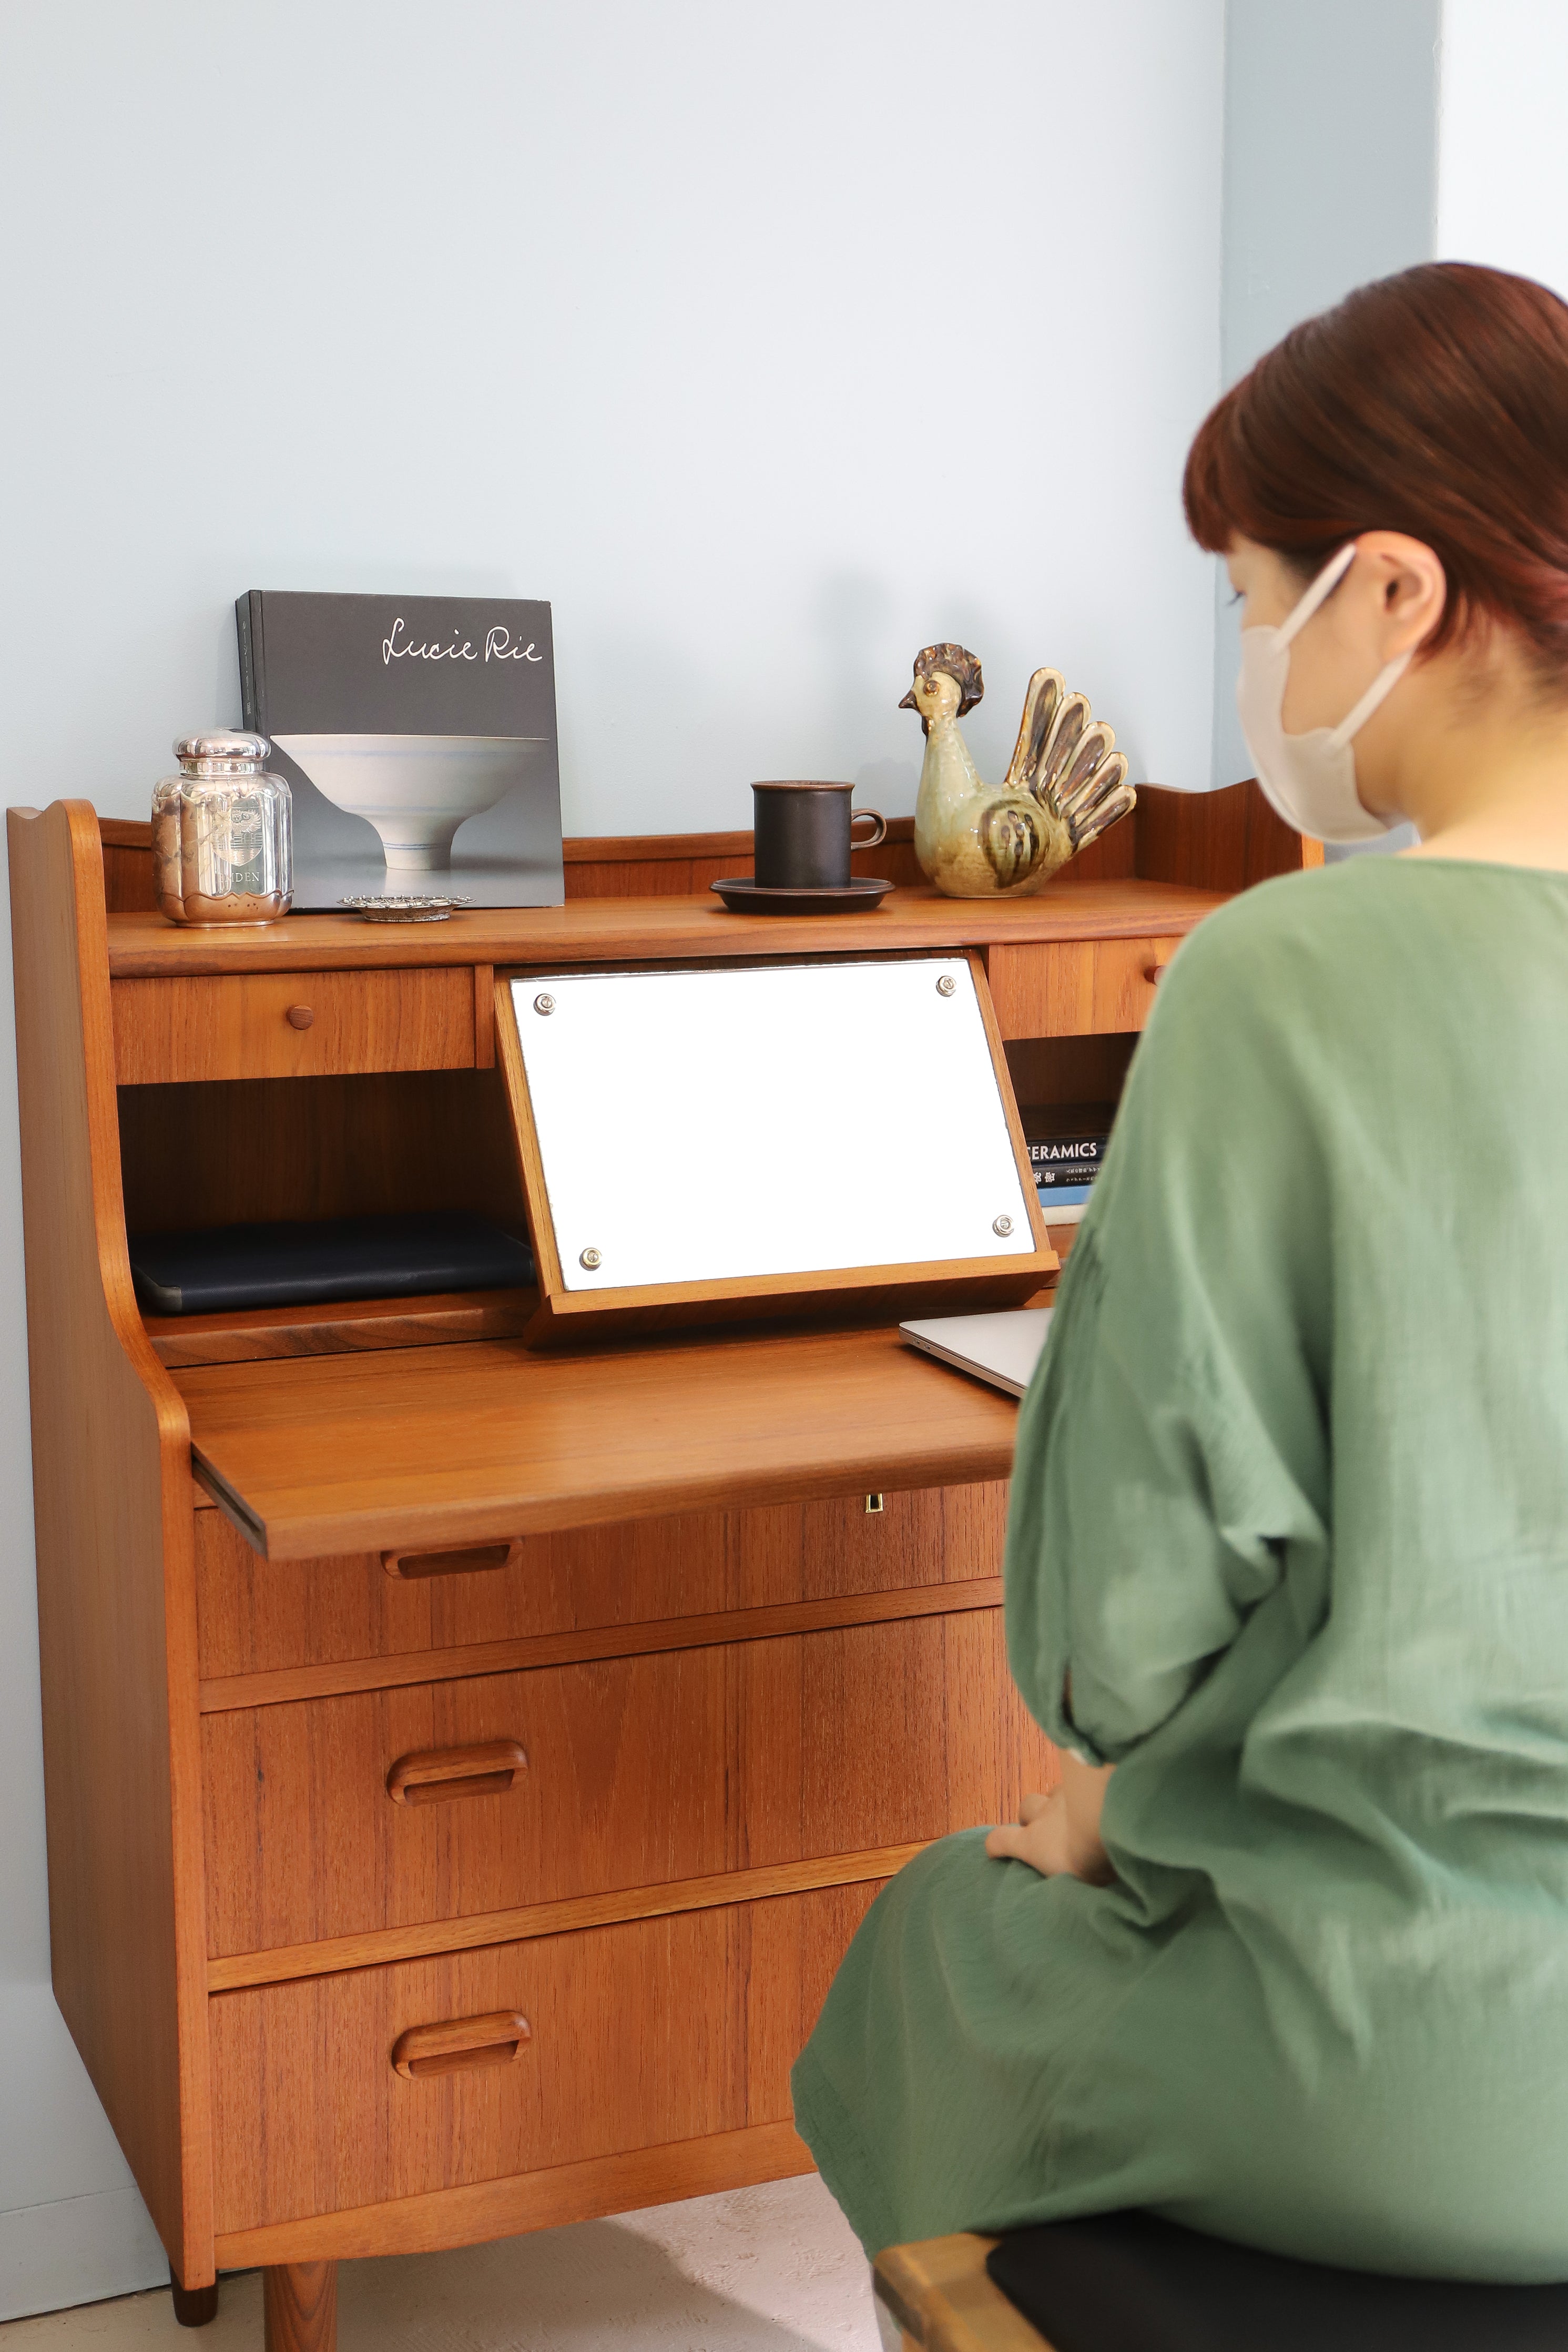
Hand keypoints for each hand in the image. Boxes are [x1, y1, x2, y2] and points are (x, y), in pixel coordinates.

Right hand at [986, 1758, 1113, 1883]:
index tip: (994, 1851)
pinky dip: (1081, 1792)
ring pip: (1050, 1792)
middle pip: (1026, 1807)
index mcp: (1033, 1843)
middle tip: (1046, 1831)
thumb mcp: (1076, 1884)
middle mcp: (1043, 1816)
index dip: (995, 1845)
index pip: (1000, 1839)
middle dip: (1031, 1816)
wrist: (1111, 1822)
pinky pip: (1077, 1782)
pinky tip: (1094, 1800)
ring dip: (1056, 1803)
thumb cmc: (1092, 1861)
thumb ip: (1070, 1882)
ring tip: (1071, 1814)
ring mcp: (1064, 1796)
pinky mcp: (1086, 1783)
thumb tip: (1081, 1894)